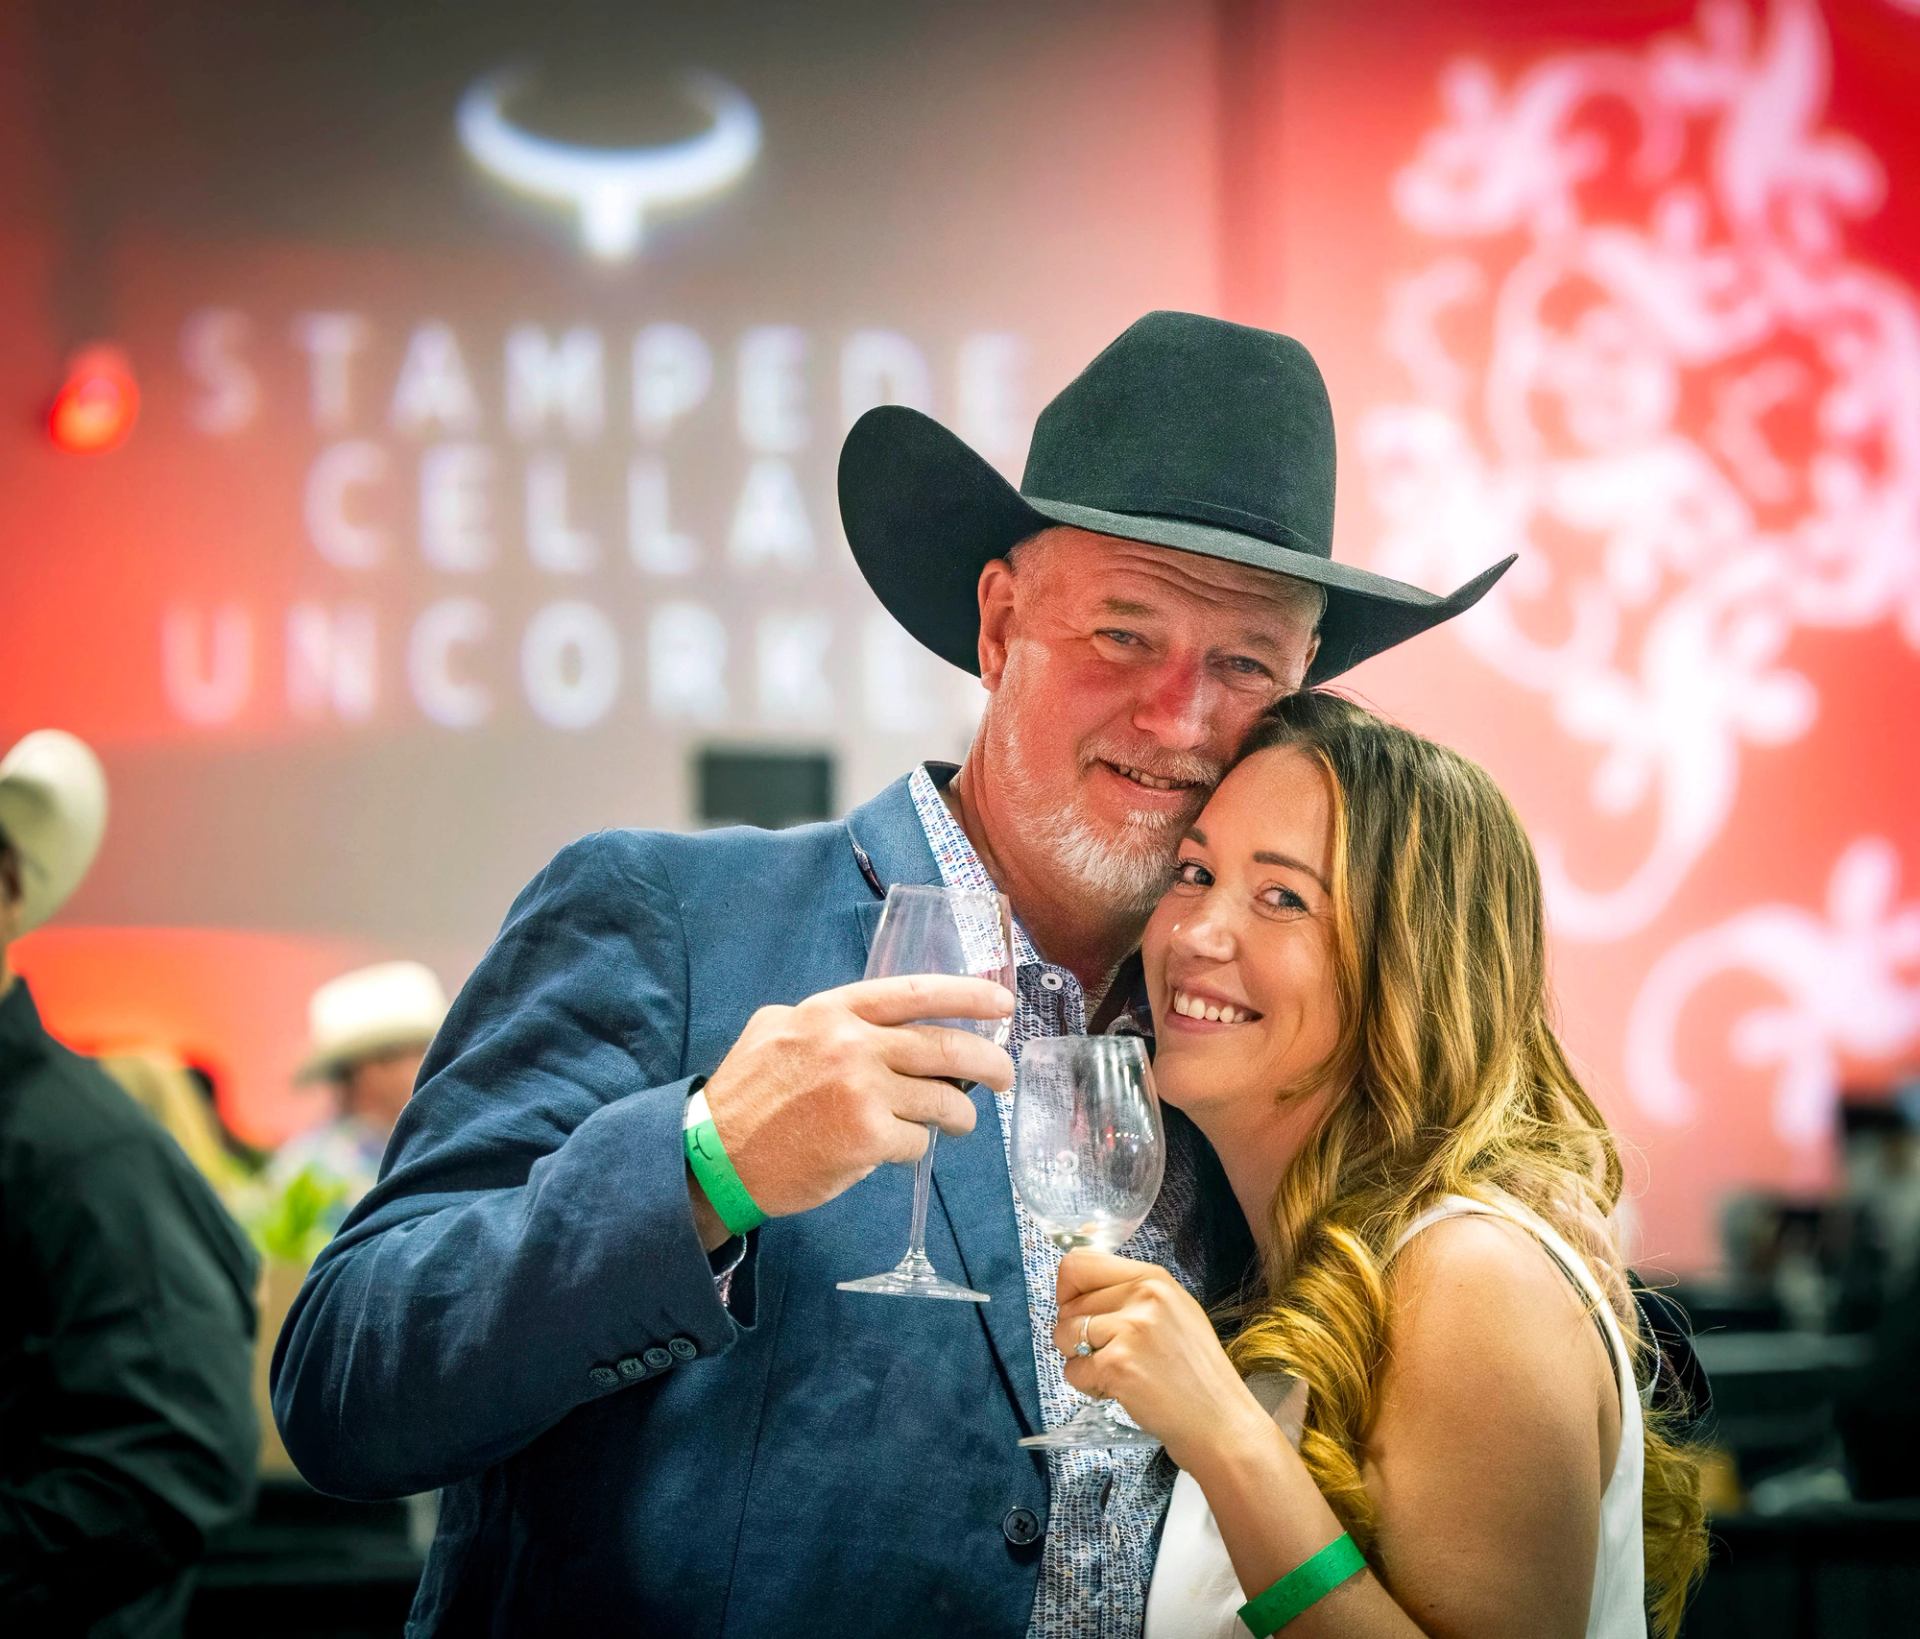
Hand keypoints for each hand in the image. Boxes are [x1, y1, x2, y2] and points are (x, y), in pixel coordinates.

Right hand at [700, 975, 1014, 1220]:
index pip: (916, 994)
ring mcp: (863, 1092)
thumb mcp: (775, 1029)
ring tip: (955, 1124)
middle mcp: (853, 1044)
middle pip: (946, 1048)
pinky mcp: (868, 1138)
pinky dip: (913, 1148)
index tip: (1002, 1004)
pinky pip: (917, 1142)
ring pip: (942, 1101)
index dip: (967, 996)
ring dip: (958, 1116)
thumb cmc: (746, 1096)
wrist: (714, 1157)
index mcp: (833, 1012)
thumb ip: (827, 1022)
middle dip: (989, 1063)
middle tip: (1004, 1076)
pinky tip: (893, 1150)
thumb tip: (879, 1027)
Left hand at [1055, 1250, 1270, 1471]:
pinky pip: (1073, 1369)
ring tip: (1112, 1373)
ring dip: (1078, 1359)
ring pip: (1064, 1334)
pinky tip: (1118, 1391)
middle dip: (1075, 1334)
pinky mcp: (1118, 1364)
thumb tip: (1077, 1290)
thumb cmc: (1196, 1373)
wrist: (1221, 1422)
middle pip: (1069, 1303)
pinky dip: (1088, 1386)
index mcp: (1154, 1278)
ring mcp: (1131, 1329)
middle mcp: (1143, 1295)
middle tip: (1108, 1355)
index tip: (1080, 1313)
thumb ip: (1131, 1295)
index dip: (1068, 1291)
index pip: (1080, 1263)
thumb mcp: (1173, 1313)